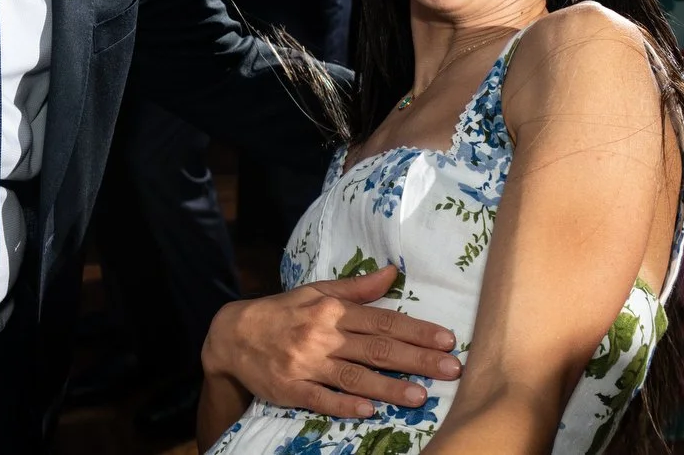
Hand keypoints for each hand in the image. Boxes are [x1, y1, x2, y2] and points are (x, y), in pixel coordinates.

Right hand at [200, 265, 459, 420]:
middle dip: (416, 359)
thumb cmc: (282, 313)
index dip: (416, 330)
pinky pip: (322, 399)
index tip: (446, 339)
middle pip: (376, 349)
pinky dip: (345, 405)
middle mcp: (323, 336)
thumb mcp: (316, 292)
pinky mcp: (292, 389)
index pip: (382, 321)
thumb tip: (392, 272)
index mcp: (332, 311)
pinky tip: (369, 412)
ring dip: (389, 387)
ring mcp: (307, 364)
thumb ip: (357, 287)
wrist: (233, 336)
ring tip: (420, 395)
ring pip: (354, 377)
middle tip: (451, 368)